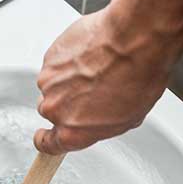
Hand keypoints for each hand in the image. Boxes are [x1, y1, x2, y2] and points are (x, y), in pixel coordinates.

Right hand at [34, 8, 171, 153]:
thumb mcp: (127, 118)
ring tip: (95, 69)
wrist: (134, 39)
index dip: (46, 140)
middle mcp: (55, 109)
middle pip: (50, 111)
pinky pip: (56, 63)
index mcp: (72, 132)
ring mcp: (49, 82)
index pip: (47, 144)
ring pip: (52, 85)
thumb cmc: (137, 77)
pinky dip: (69, 60)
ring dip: (68, 80)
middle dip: (66, 103)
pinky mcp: (50, 56)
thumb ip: (100, 125)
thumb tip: (97, 120)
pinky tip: (91, 55)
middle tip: (90, 91)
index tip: (45, 137)